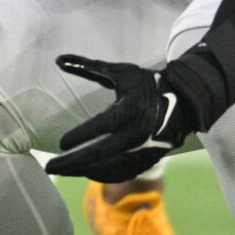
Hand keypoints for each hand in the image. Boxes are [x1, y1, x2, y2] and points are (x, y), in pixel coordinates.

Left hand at [45, 53, 204, 182]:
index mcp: (131, 108)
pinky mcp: (147, 160)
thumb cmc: (146, 84)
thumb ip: (87, 67)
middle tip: (50, 167)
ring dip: (84, 171)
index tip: (60, 143)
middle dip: (74, 162)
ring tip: (63, 169)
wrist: (183, 103)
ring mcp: (143, 149)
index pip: (103, 125)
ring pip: (111, 168)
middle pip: (102, 153)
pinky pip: (122, 172)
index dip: (81, 135)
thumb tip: (59, 59)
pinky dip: (102, 175)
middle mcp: (137, 132)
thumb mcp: (119, 72)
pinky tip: (85, 172)